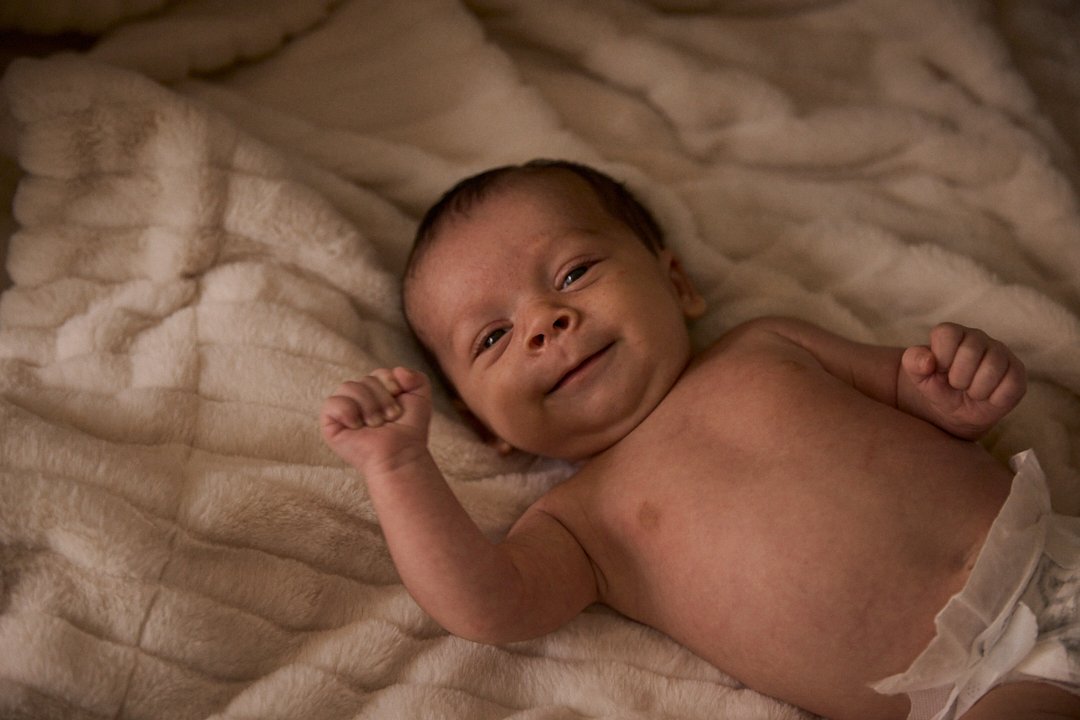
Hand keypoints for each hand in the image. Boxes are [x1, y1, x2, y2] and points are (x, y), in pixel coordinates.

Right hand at [321, 367, 432, 475]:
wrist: (400, 455)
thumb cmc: (409, 431)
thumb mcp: (420, 399)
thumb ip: (417, 377)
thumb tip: (397, 371)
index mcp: (376, 393)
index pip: (378, 373)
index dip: (390, 383)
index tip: (399, 402)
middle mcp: (358, 399)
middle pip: (365, 380)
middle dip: (382, 399)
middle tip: (390, 418)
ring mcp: (343, 411)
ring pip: (348, 387)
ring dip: (369, 406)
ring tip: (376, 424)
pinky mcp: (330, 424)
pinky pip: (331, 403)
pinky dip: (347, 412)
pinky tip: (357, 426)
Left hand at [900, 323, 1025, 439]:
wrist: (955, 411)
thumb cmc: (937, 387)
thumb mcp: (918, 377)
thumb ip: (913, 362)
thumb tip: (928, 360)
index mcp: (953, 333)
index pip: (947, 334)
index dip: (941, 358)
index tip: (940, 370)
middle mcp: (979, 338)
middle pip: (971, 351)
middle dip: (958, 377)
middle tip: (956, 385)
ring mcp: (1002, 353)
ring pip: (993, 368)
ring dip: (976, 389)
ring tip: (971, 391)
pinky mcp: (1018, 372)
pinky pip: (1011, 385)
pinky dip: (995, 398)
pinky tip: (988, 397)